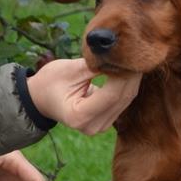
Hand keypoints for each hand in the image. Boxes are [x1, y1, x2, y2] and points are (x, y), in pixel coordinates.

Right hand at [27, 58, 141, 134]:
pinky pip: (122, 102)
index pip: (111, 94)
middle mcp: (92, 127)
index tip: (130, 55)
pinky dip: (125, 85)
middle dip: (130, 76)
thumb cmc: (50, 81)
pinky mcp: (106, 122)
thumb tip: (119, 56)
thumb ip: (94, 66)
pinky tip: (129, 70)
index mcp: (79, 116)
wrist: (41, 99)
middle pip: (121, 99)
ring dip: (131, 80)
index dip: (123, 74)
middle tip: (138, 53)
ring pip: (125, 101)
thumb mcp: (69, 69)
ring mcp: (100, 127)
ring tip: (135, 59)